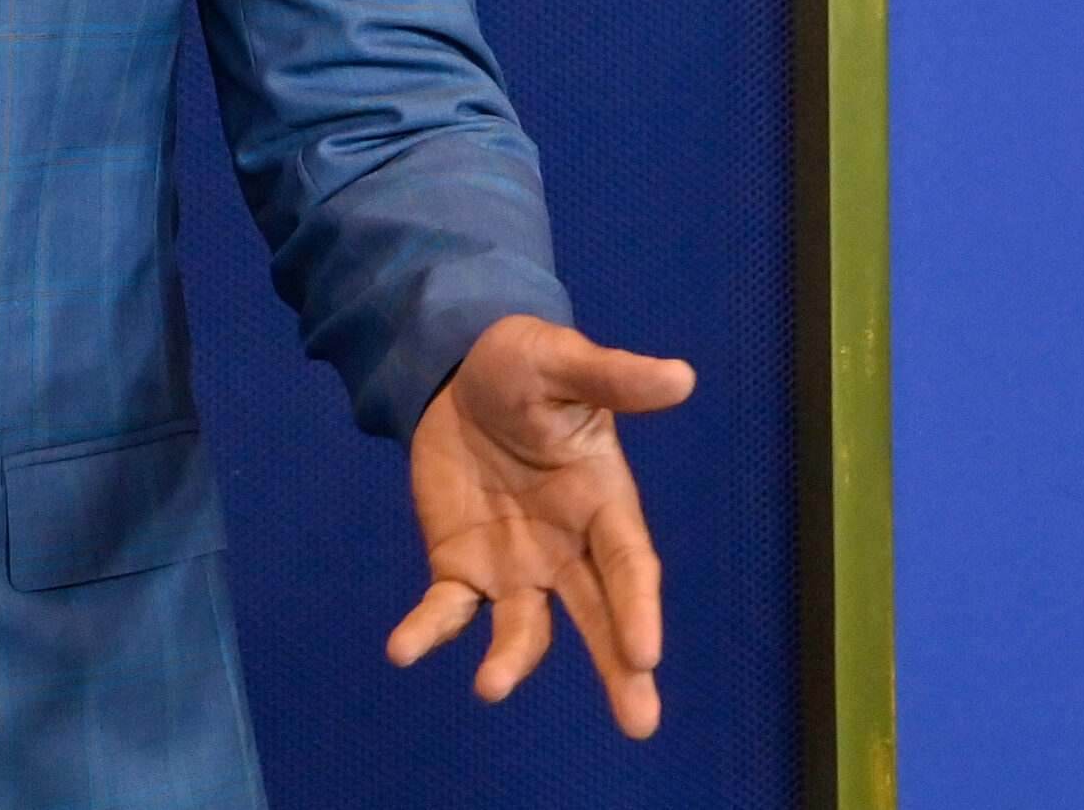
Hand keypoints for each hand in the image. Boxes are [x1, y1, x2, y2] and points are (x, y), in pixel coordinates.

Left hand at [388, 314, 692, 736]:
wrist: (457, 372)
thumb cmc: (525, 366)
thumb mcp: (561, 361)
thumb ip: (612, 376)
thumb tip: (680, 377)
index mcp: (602, 500)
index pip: (628, 563)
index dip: (638, 607)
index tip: (646, 653)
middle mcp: (567, 547)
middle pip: (598, 616)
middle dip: (619, 670)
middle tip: (641, 723)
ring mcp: (515, 565)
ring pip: (524, 628)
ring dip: (511, 661)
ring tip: (491, 686)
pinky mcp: (461, 566)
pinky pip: (448, 608)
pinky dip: (429, 632)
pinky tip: (403, 649)